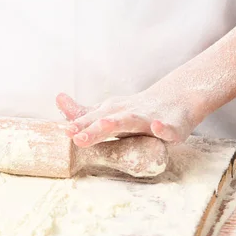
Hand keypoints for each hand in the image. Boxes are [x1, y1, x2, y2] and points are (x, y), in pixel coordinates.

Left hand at [56, 89, 201, 147]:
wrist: (177, 98)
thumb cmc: (136, 110)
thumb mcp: (107, 110)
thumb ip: (84, 112)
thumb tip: (58, 99)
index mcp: (111, 112)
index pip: (92, 119)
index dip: (79, 125)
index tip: (64, 131)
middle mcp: (127, 113)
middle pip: (107, 120)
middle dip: (92, 128)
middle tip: (76, 136)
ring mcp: (149, 118)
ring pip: (132, 120)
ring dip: (118, 122)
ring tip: (104, 125)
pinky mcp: (172, 126)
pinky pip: (169, 128)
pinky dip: (163, 128)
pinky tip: (158, 127)